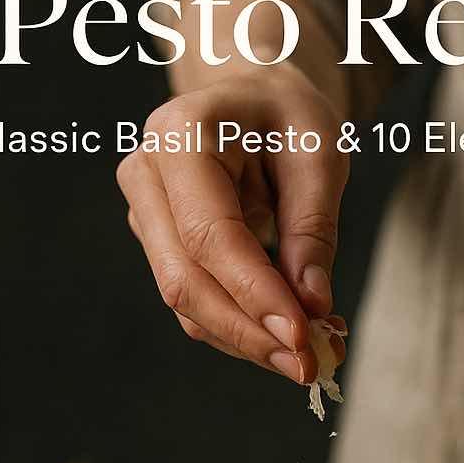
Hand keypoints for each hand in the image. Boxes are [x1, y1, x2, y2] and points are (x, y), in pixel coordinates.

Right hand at [118, 65, 348, 384]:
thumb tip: (311, 304)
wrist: (251, 96)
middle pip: (184, 279)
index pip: (209, 235)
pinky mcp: (160, 246)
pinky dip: (242, 328)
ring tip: (314, 355)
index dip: (254, 294)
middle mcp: (146, 176)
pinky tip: (289, 338)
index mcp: (180, 135)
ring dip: (248, 339)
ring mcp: (144, 214)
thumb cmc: (287, 114)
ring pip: (187, 302)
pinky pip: (196, 303)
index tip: (303, 338)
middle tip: (311, 366)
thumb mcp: (319, 151)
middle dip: (249, 332)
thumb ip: (312, 227)